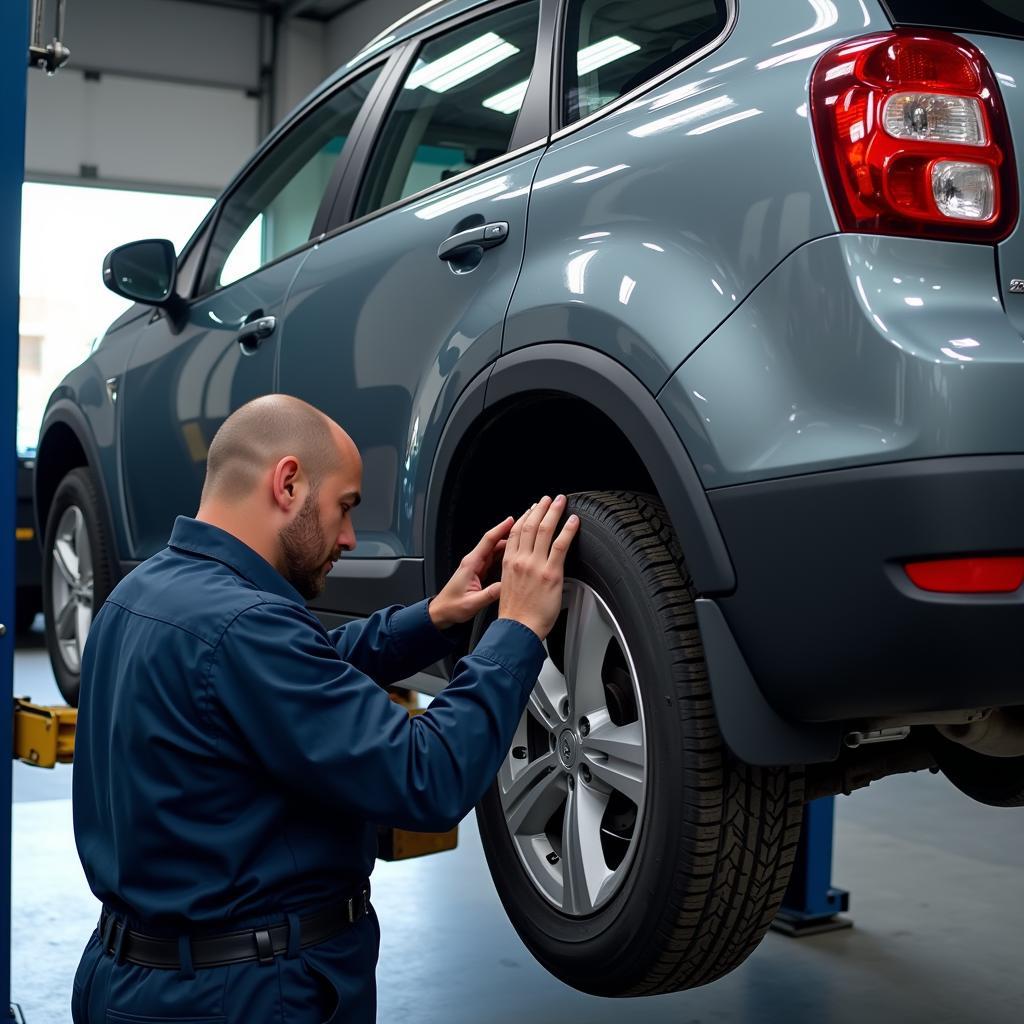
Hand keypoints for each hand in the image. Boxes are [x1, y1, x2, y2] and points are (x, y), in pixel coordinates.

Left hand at [428, 517, 514, 629]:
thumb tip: (507, 586)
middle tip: (524, 530)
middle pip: (493, 543)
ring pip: (494, 550)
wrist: (441, 612)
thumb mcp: (472, 603)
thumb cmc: (452, 607)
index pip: (488, 541)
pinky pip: (493, 559)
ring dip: (507, 544)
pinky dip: (503, 555)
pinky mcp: (478, 572)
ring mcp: (475, 566)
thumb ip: (490, 594)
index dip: (500, 529)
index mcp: (471, 564)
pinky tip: (512, 556)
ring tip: (522, 542)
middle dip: (508, 534)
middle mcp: (473, 562)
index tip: (512, 521)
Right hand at [497, 495, 578, 640]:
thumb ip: (517, 573)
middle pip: (530, 526)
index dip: (524, 517)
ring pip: (544, 530)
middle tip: (548, 499)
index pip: (515, 533)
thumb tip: (526, 569)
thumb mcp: (507, 588)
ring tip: (560, 502)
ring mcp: (536, 565)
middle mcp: (521, 560)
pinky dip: (568, 530)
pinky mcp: (551, 573)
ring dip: (554, 512)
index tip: (530, 510)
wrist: (518, 629)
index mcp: (509, 563)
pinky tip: (573, 521)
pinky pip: (561, 545)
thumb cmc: (515, 615)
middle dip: (540, 509)